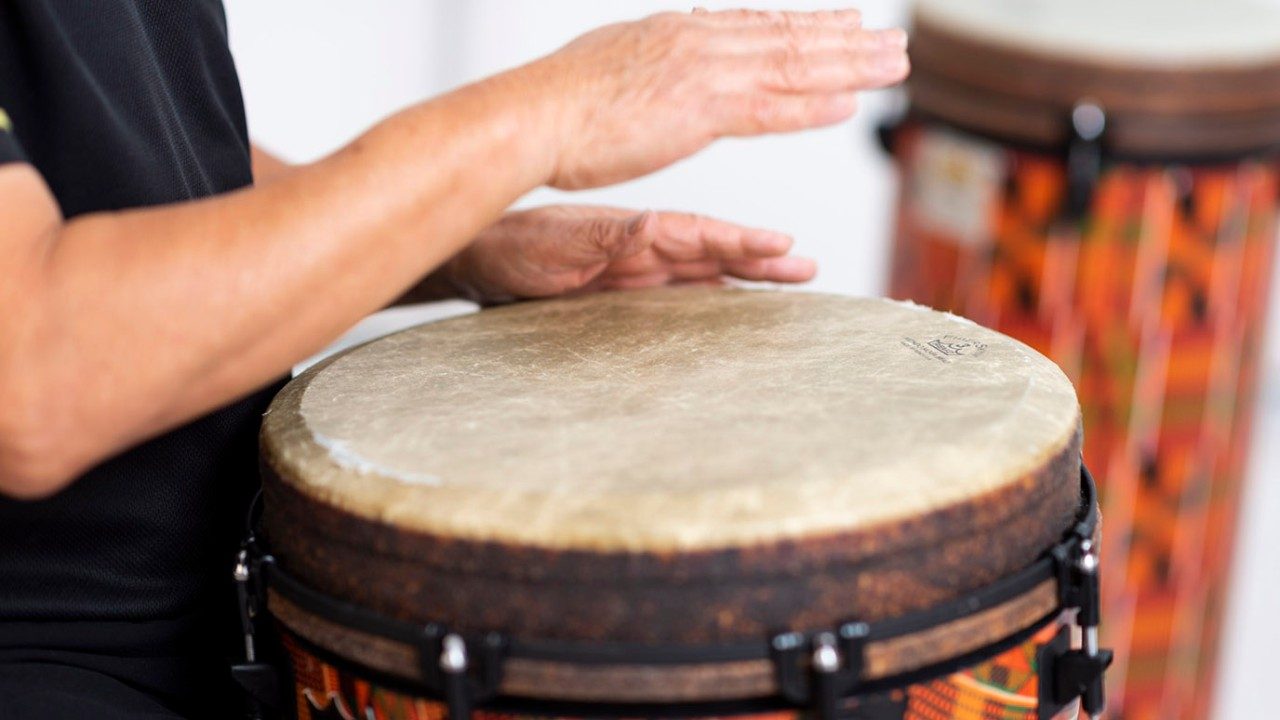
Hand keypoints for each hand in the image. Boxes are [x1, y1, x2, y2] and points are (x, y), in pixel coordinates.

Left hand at [439, 205, 815, 303]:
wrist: (479, 262)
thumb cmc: (513, 247)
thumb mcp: (559, 242)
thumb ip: (606, 235)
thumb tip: (650, 224)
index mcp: (635, 232)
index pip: (699, 235)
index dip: (742, 242)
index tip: (783, 246)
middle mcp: (644, 252)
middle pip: (714, 256)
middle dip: (761, 262)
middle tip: (810, 270)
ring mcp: (637, 277)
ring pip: (703, 279)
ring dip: (744, 283)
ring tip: (790, 288)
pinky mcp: (623, 301)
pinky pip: (676, 303)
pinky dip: (708, 306)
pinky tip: (733, 317)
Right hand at [526, 8, 907, 188]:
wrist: (533, 116)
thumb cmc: (556, 105)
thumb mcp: (611, 68)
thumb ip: (649, 66)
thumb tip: (661, 69)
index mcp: (677, 34)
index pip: (757, 27)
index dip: (805, 26)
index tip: (843, 24)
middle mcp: (698, 44)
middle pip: (787, 39)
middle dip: (845, 41)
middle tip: (891, 44)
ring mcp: (703, 74)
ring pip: (791, 67)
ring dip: (848, 66)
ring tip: (892, 65)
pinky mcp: (700, 112)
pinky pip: (770, 110)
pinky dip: (811, 106)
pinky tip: (846, 104)